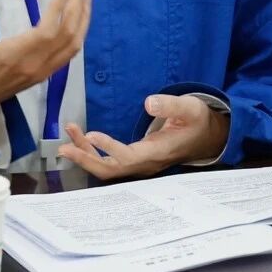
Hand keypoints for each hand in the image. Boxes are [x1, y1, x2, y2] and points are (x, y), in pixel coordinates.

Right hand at [0, 0, 91, 127]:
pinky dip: (78, 34)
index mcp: (13, 55)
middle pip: (66, 35)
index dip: (59, 9)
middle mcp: (33, 65)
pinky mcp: (43, 75)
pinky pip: (68, 54)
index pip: (47, 31)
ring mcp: (41, 72)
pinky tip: (78, 20)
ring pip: (73, 46)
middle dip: (77, 6)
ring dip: (82, 20)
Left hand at [56, 94, 229, 179]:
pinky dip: (93, 152)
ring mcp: (140, 164)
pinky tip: (80, 138)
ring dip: (85, 154)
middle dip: (86, 159)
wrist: (208, 137)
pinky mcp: (135, 160)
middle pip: (112, 170)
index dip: (109, 148)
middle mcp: (146, 163)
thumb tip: (149, 102)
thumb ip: (171, 105)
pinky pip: (110, 162)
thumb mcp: (190, 108)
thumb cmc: (198, 121)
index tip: (91, 135)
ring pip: (108, 167)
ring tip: (68, 137)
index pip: (130, 156)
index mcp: (159, 151)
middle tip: (64, 147)